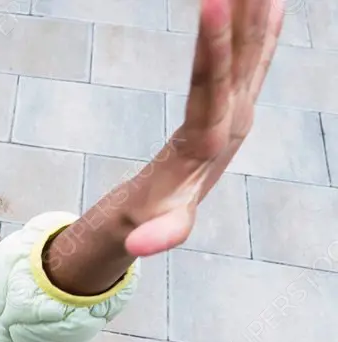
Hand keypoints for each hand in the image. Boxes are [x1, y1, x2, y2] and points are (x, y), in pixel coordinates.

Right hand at [92, 0, 284, 257]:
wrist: (174, 208)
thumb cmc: (161, 217)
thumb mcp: (159, 229)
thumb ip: (156, 237)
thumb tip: (138, 248)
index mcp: (210, 139)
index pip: (211, 85)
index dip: (212, 47)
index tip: (212, 5)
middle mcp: (234, 116)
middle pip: (241, 56)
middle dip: (243, 12)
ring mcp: (240, 106)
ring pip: (252, 49)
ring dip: (256, 10)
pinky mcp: (237, 100)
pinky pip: (255, 56)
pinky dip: (265, 26)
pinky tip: (271, 0)